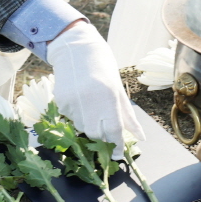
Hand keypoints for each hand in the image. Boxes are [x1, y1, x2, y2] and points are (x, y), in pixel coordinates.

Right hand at [46, 21, 144, 150]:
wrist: (76, 47)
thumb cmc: (102, 67)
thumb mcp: (118, 89)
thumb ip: (128, 116)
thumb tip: (140, 137)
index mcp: (108, 96)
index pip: (113, 130)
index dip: (116, 145)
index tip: (117, 154)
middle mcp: (89, 100)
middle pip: (95, 134)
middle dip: (101, 136)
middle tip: (104, 125)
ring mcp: (72, 101)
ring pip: (81, 127)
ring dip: (88, 123)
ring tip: (91, 103)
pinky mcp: (60, 101)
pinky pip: (70, 117)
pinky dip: (76, 113)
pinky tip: (79, 97)